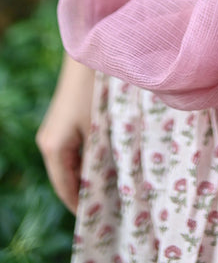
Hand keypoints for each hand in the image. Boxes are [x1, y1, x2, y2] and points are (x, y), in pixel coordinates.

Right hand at [36, 54, 94, 214]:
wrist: (89, 58)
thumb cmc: (96, 93)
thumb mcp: (100, 129)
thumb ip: (99, 158)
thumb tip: (105, 183)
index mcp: (53, 148)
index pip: (65, 187)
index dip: (80, 204)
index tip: (98, 217)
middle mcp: (48, 142)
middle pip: (66, 177)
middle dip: (85, 190)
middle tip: (109, 204)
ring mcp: (54, 131)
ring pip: (70, 163)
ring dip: (87, 173)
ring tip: (110, 185)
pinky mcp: (63, 121)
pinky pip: (73, 149)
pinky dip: (87, 158)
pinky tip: (106, 161)